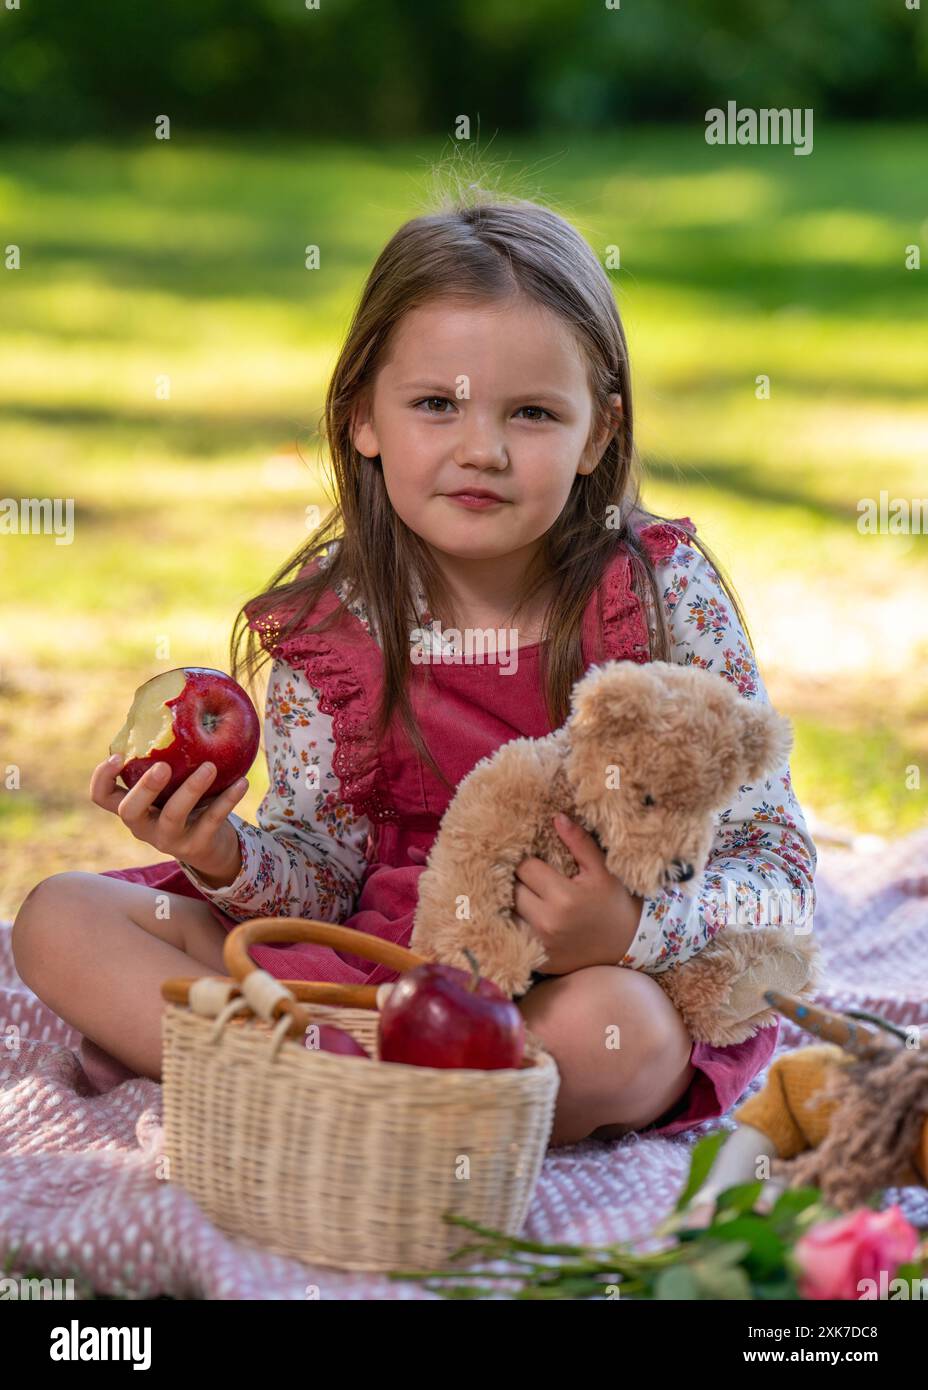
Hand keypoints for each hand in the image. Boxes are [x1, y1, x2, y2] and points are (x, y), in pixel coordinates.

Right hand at [90, 755, 246, 882]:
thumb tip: (178, 707)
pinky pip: (211, 821)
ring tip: (209, 767)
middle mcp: (144, 826)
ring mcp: (168, 839)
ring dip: (191, 790)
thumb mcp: (171, 785)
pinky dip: (227, 800)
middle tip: (163, 766)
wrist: (212, 846)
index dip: (102, 778)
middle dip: (144, 788)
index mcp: (133, 807)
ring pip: (172, 816)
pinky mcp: (196, 846)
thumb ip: (165, 760)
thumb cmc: (187, 803)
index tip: (118, 756)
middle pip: (130, 811)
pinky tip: (242, 782)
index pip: (102, 797)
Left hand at [512, 813, 644, 974]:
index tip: (536, 862)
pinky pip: (514, 938)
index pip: (525, 868)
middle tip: (531, 879)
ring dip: (514, 904)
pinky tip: (527, 917)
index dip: (529, 862)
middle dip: (519, 882)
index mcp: (563, 897)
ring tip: (526, 896)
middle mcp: (547, 923)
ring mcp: (541, 945)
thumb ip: (579, 842)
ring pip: (508, 914)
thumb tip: (556, 817)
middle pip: (513, 890)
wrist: (627, 945)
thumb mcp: (601, 870)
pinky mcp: (539, 962)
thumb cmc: (613, 902)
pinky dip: (516, 926)